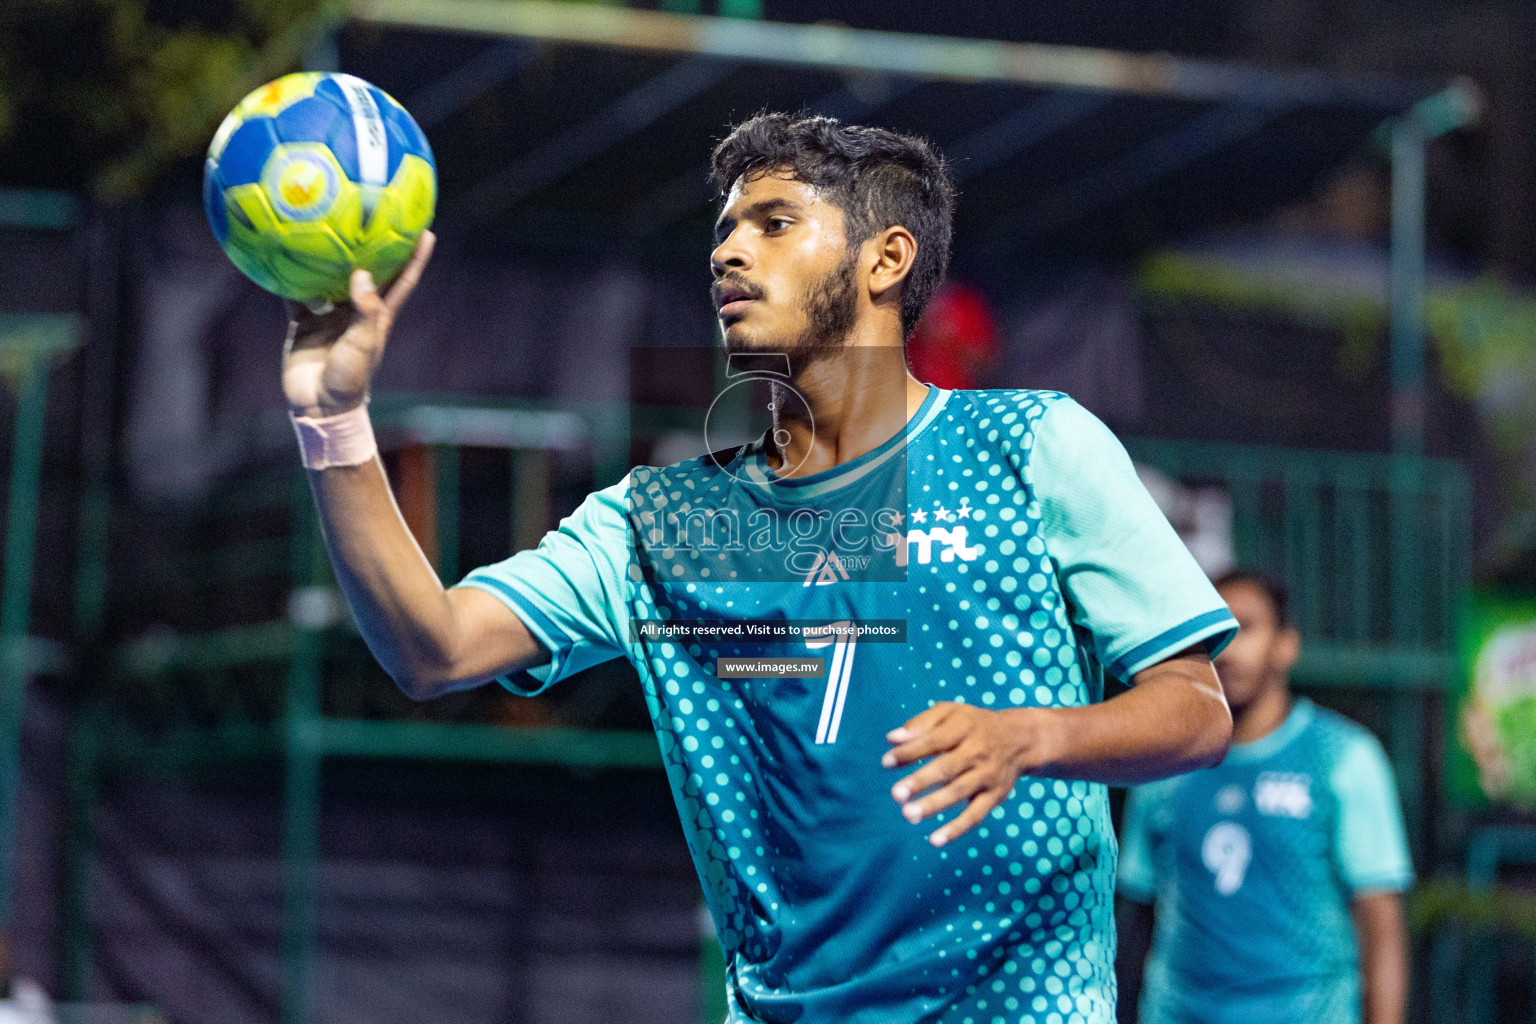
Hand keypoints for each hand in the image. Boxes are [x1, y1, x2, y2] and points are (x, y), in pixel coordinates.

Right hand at [282, 231, 434, 417]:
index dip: (415, 256)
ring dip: (327, 254)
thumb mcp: (363, 344)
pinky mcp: (303, 320)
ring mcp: (329, 313)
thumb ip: (364, 310)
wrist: (319, 405)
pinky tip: (279, 253)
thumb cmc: (349, 379)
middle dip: (371, 245)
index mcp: (378, 315)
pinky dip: (289, 275)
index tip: (425, 230)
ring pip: (329, 276)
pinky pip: (295, 292)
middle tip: (371, 214)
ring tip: (322, 222)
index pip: (402, 280)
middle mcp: (355, 309)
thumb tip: (363, 273)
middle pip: (367, 270)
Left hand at [882, 702, 1061, 846]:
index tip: (886, 762)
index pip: (935, 740)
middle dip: (922, 781)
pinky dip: (957, 829)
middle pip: (948, 768)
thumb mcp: (950, 712)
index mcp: (964, 727)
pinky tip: (935, 840)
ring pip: (960, 792)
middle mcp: (978, 752)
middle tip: (897, 794)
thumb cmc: (973, 724)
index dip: (911, 751)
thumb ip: (920, 723)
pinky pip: (976, 815)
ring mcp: (988, 775)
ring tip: (908, 815)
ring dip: (935, 805)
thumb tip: (891, 738)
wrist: (1020, 739)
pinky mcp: (995, 796)